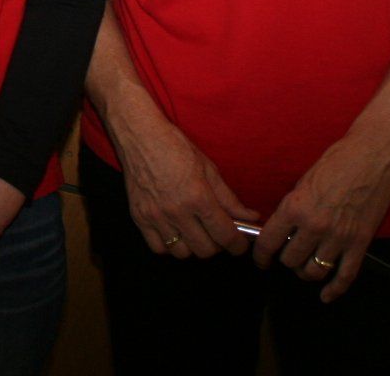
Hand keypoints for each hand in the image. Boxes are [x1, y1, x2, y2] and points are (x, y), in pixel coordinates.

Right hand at [116, 119, 256, 258]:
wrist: (139, 135)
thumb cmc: (175, 147)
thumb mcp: (208, 169)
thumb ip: (229, 198)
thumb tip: (251, 217)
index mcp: (198, 197)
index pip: (225, 235)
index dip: (238, 245)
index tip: (240, 244)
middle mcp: (177, 211)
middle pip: (205, 250)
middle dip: (218, 246)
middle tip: (218, 233)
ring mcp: (156, 216)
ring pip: (182, 253)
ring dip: (193, 247)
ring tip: (196, 233)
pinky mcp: (138, 217)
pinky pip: (158, 248)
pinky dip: (169, 246)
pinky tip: (175, 232)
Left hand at [254, 135, 389, 302]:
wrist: (370, 157)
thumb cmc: (335, 163)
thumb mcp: (302, 183)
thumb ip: (292, 209)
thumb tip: (282, 229)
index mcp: (295, 208)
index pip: (268, 242)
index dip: (260, 255)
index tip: (260, 259)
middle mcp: (315, 226)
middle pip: (290, 260)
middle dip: (285, 261)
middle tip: (286, 257)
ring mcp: (339, 237)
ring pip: (314, 271)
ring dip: (306, 273)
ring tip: (304, 268)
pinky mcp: (360, 243)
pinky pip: (346, 275)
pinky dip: (335, 290)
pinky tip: (326, 296)